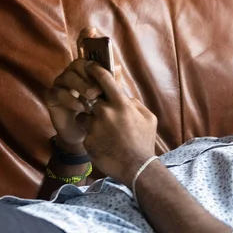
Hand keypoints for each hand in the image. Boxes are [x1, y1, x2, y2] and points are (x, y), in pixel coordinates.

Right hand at [44, 27, 103, 152]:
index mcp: (87, 72)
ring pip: (68, 76)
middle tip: (98, 87)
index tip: (92, 29)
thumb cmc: (99, 115)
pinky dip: (70, 99)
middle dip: (89, 73)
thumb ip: (112, 82)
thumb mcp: (108, 99)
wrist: (86, 136)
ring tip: (91, 98)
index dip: (86, 38)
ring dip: (81, 86)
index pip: (85, 51)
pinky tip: (80, 107)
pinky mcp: (52, 97)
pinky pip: (58, 92)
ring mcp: (60, 84)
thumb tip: (118, 66)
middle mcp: (72, 74)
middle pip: (78, 63)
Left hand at [76, 62, 157, 183]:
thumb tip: (124, 96)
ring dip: (90, 120)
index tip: (89, 65)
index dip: (94, 68)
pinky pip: (85, 131)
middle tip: (100, 107)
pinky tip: (103, 142)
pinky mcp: (88, 140)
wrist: (136, 168)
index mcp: (121, 104)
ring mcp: (95, 126)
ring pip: (84, 115)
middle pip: (90, 97)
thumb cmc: (144, 142)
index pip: (103, 78)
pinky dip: (92, 134)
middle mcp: (106, 112)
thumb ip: (134, 103)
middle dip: (92, 100)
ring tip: (104, 131)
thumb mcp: (148, 118)